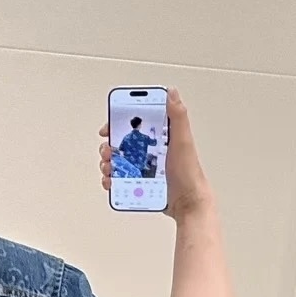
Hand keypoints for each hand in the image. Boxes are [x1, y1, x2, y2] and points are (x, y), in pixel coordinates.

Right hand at [100, 88, 212, 219]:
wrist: (187, 204)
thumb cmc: (188, 174)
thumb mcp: (182, 141)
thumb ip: (177, 117)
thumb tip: (171, 93)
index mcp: (160, 137)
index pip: (136, 123)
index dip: (120, 122)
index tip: (110, 126)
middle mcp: (150, 151)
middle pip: (122, 142)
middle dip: (110, 145)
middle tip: (109, 151)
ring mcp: (143, 167)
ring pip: (118, 161)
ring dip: (108, 163)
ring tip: (109, 169)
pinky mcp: (139, 183)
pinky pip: (120, 179)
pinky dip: (111, 180)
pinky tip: (112, 182)